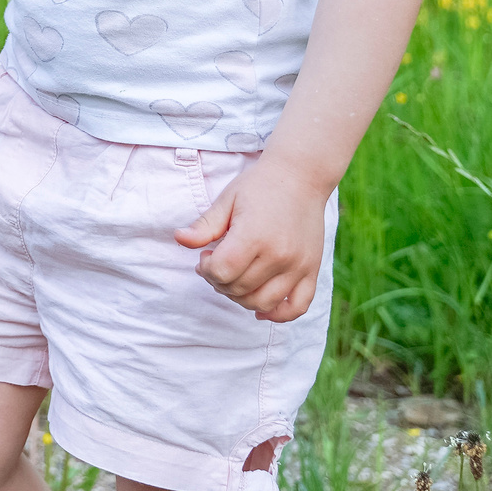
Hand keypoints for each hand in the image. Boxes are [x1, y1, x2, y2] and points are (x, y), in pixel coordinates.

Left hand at [174, 157, 329, 321]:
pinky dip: (278, 314)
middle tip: (217, 264)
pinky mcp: (312, 271)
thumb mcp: (227, 200)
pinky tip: (260, 309)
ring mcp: (298, 266)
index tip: (207, 255)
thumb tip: (179, 239)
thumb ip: (204, 225)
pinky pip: (297, 307)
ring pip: (262, 302)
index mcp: (254, 236)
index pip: (222, 271)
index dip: (206, 269)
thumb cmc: (260, 186)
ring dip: (240, 297)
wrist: (301, 176)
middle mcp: (279, 256)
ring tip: (234, 278)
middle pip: (239, 288)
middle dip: (219, 281)